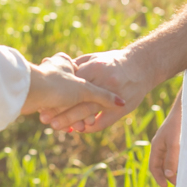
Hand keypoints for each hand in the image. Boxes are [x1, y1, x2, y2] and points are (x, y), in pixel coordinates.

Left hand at [38, 48, 156, 132]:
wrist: (142, 66)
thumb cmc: (113, 61)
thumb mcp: (95, 58)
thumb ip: (76, 65)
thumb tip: (53, 65)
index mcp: (97, 68)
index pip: (72, 84)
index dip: (57, 92)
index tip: (43, 99)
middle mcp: (105, 82)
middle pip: (79, 100)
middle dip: (60, 111)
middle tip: (44, 118)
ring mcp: (114, 97)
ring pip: (89, 112)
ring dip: (72, 122)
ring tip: (58, 127)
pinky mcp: (123, 109)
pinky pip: (103, 122)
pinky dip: (90, 127)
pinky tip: (79, 129)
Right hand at [149, 93, 180, 185]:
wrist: (186, 108)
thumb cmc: (178, 125)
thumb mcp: (174, 144)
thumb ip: (171, 160)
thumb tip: (168, 176)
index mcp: (156, 146)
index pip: (153, 167)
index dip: (158, 178)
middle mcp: (161, 146)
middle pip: (160, 165)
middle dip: (167, 176)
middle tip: (177, 185)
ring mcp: (168, 143)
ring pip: (168, 161)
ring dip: (173, 170)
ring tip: (182, 177)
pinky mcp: (177, 141)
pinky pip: (175, 156)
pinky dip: (179, 163)